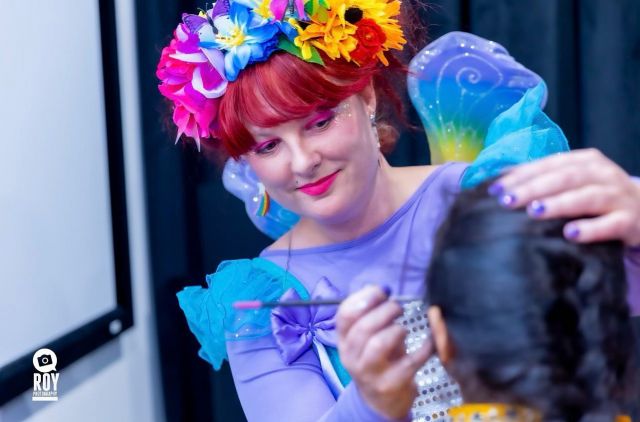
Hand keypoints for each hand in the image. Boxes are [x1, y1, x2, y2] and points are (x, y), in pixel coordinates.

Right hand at [336, 285, 432, 419]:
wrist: (380, 401)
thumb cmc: (377, 359)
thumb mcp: (368, 338)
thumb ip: (371, 313)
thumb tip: (382, 287)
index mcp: (343, 340)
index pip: (344, 315)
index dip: (364, 298)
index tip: (382, 291)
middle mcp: (351, 357)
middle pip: (363, 328)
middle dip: (385, 311)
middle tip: (398, 308)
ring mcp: (369, 373)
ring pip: (379, 344)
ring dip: (397, 330)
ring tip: (403, 328)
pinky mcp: (390, 385)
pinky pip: (409, 361)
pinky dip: (423, 348)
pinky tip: (428, 342)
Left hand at [490, 148, 639, 246]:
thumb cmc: (597, 199)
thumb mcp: (572, 184)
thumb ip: (541, 181)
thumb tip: (496, 183)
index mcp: (585, 161)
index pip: (548, 165)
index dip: (520, 175)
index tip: (494, 189)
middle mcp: (603, 174)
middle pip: (565, 177)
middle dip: (533, 189)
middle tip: (507, 201)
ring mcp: (618, 196)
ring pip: (587, 197)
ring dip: (559, 204)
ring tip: (535, 211)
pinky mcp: (631, 221)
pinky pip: (612, 224)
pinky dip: (591, 229)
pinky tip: (570, 234)